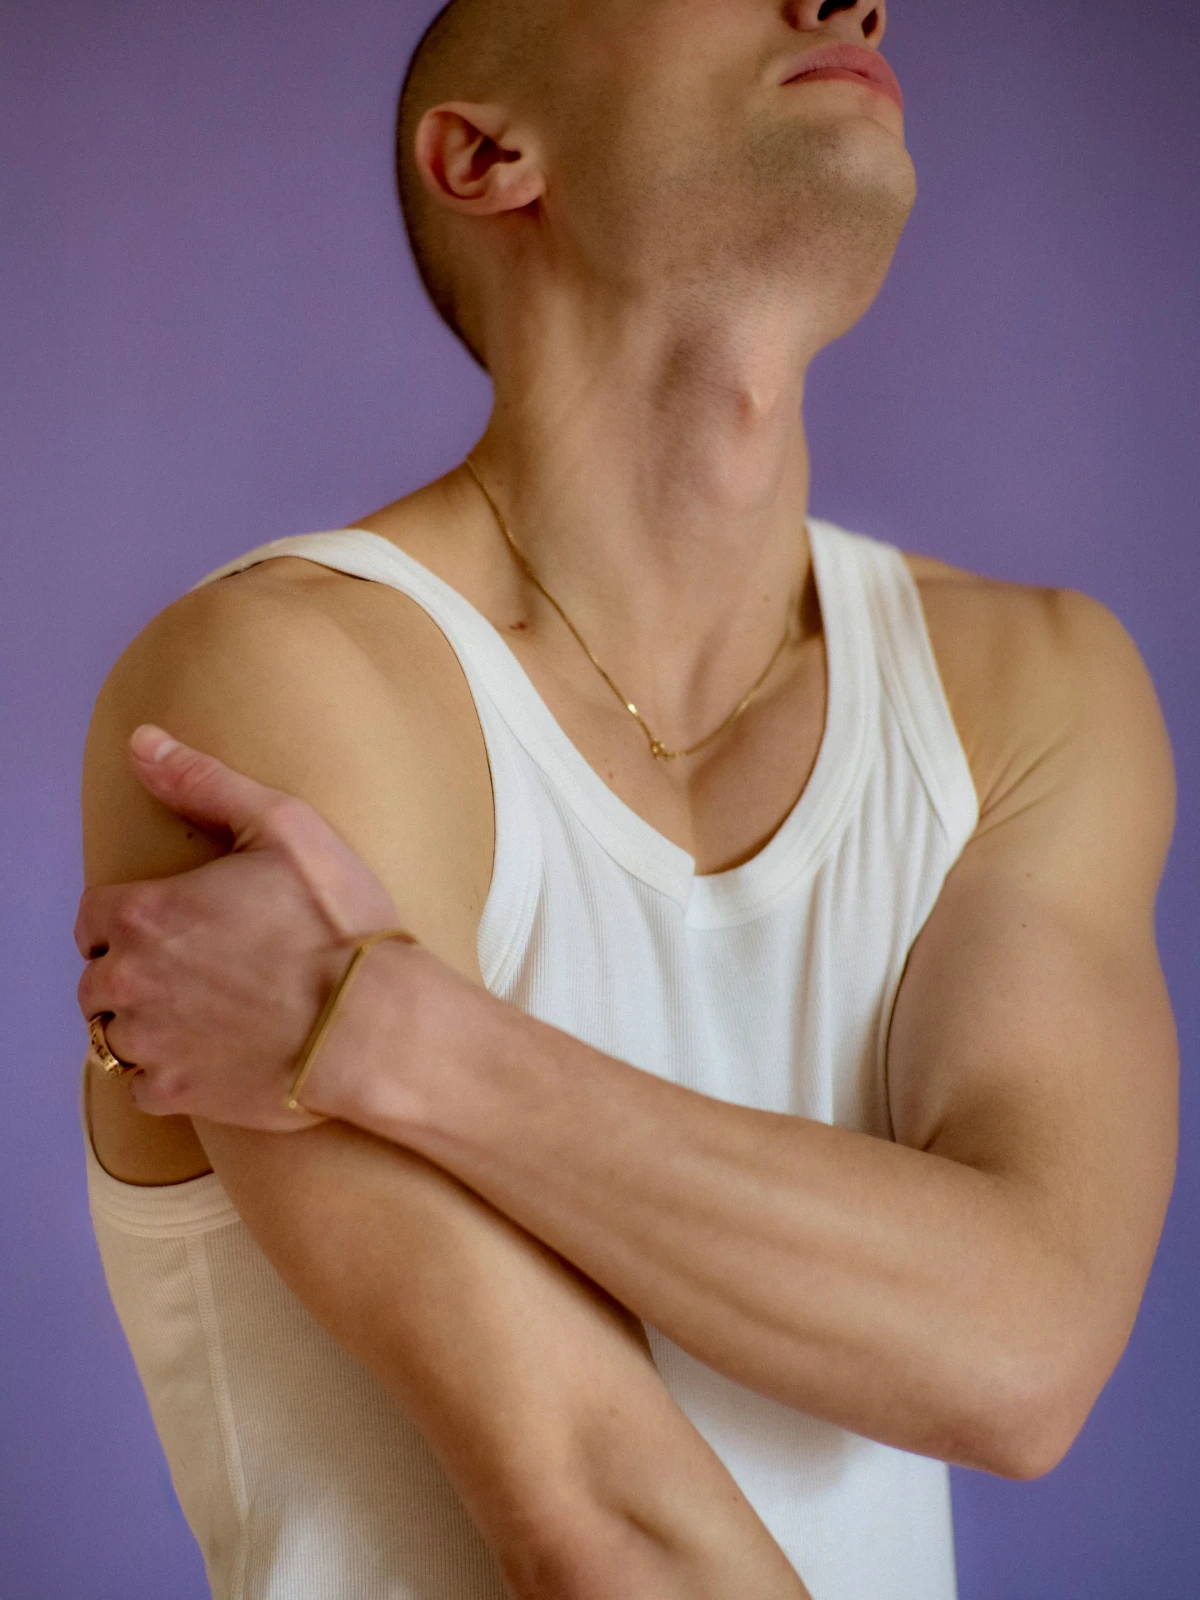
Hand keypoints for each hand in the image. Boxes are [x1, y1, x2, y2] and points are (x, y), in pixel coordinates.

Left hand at [75, 725, 412, 1130]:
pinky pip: (143, 1088)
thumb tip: (143, 743)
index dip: (123, 917)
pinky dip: (167, 1074)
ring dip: (143, 1024)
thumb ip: (204, 783)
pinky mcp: (180, 1093)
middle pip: (94, 981)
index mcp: (148, 913)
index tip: (164, 922)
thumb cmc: (338, 925)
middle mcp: (133, 980)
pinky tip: (211, 1057)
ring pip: (113, 1036)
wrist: (376, 1026)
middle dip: (129, 972)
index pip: (91, 916)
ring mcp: (153, 1042)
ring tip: (198, 1015)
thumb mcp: (286, 827)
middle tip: (190, 969)